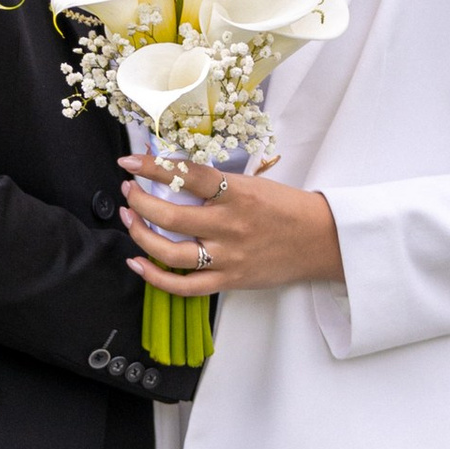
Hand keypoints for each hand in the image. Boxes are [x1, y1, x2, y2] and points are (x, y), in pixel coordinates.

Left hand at [121, 153, 343, 295]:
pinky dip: (156, 277)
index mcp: (237, 194)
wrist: (320, 241)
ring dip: (141, 235)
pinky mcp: (228, 281)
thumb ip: (215, 184)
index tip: (130, 162)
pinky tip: (137, 263)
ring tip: (129, 219)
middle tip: (129, 191)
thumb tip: (171, 173)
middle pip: (170, 216)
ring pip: (170, 253)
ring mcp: (228, 257)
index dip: (154, 167)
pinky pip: (184, 287)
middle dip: (139, 202)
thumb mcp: (253, 184)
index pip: (188, 175)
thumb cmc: (285, 208)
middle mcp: (230, 226)